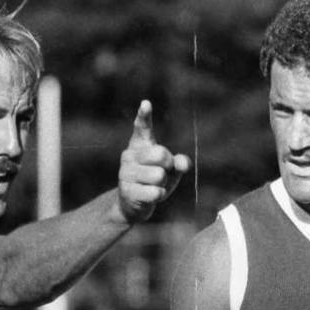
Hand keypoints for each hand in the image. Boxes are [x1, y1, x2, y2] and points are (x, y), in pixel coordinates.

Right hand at [118, 100, 190, 222]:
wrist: (133, 205)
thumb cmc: (153, 182)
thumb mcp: (170, 171)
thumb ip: (179, 163)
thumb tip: (183, 163)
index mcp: (139, 145)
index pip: (142, 127)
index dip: (144, 116)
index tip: (146, 104)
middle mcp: (129, 155)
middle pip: (161, 154)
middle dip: (168, 165)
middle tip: (162, 172)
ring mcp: (125, 173)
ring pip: (159, 175)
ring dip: (162, 185)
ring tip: (153, 186)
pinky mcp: (127, 191)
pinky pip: (155, 192)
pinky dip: (158, 196)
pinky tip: (149, 196)